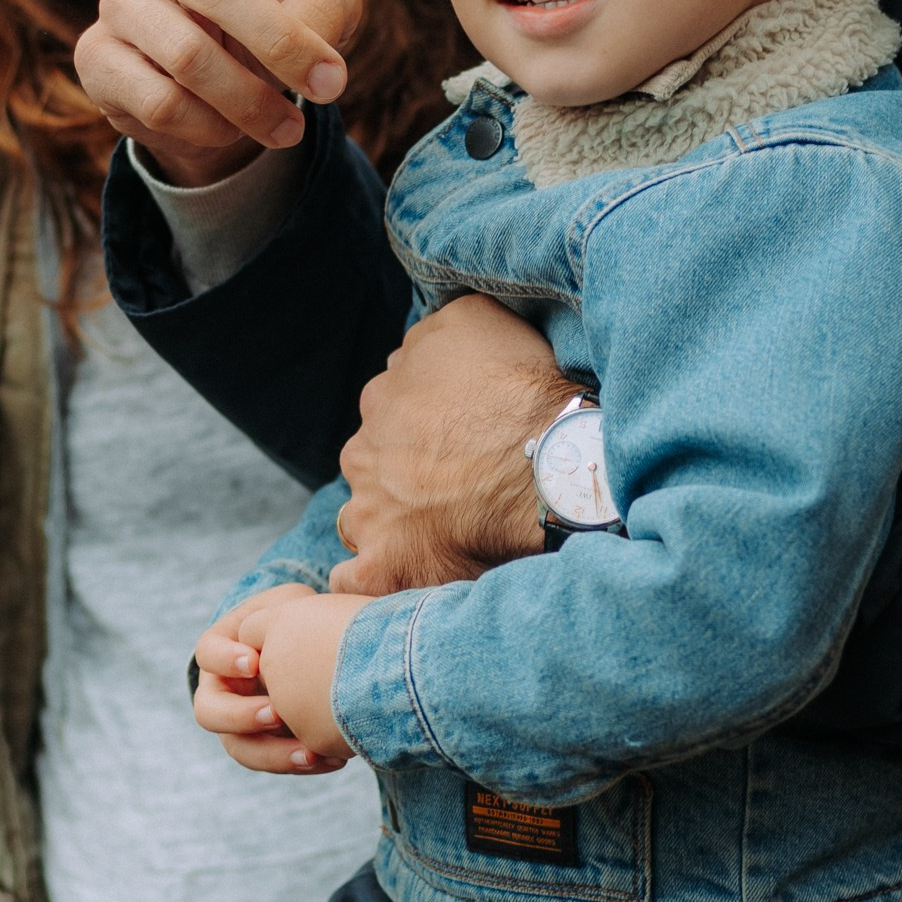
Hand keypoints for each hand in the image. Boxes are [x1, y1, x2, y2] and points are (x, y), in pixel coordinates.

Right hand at [75, 0, 362, 189]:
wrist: (229, 82)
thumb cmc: (281, 17)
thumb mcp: (326, 3)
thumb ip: (324, 9)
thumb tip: (305, 54)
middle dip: (284, 48)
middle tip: (331, 85)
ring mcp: (116, 2)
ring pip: (191, 62)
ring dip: (255, 104)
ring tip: (285, 122)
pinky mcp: (94, 57)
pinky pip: (162, 103)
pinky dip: (212, 128)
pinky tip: (225, 125)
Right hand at [192, 586, 357, 774]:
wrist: (315, 648)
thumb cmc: (298, 617)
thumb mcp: (291, 603)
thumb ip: (284, 609)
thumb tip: (283, 629)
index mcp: (221, 650)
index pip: (207, 653)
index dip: (225, 659)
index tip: (255, 661)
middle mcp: (221, 691)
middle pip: (209, 713)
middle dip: (241, 717)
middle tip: (277, 713)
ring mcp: (240, 724)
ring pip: (241, 749)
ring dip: (273, 754)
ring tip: (310, 753)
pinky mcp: (268, 746)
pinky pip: (275, 763)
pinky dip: (302, 764)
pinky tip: (333, 759)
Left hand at [328, 297, 562, 595]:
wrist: (548, 465)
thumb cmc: (519, 393)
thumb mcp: (472, 320)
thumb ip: (431, 334)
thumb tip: (419, 348)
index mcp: (381, 399)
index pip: (390, 410)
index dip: (426, 425)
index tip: (460, 438)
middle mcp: (364, 454)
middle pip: (373, 464)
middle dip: (402, 474)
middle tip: (455, 485)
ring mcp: (369, 512)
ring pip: (362, 518)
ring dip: (388, 524)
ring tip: (438, 533)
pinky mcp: (383, 567)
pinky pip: (354, 581)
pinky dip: (369, 581)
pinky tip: (395, 578)